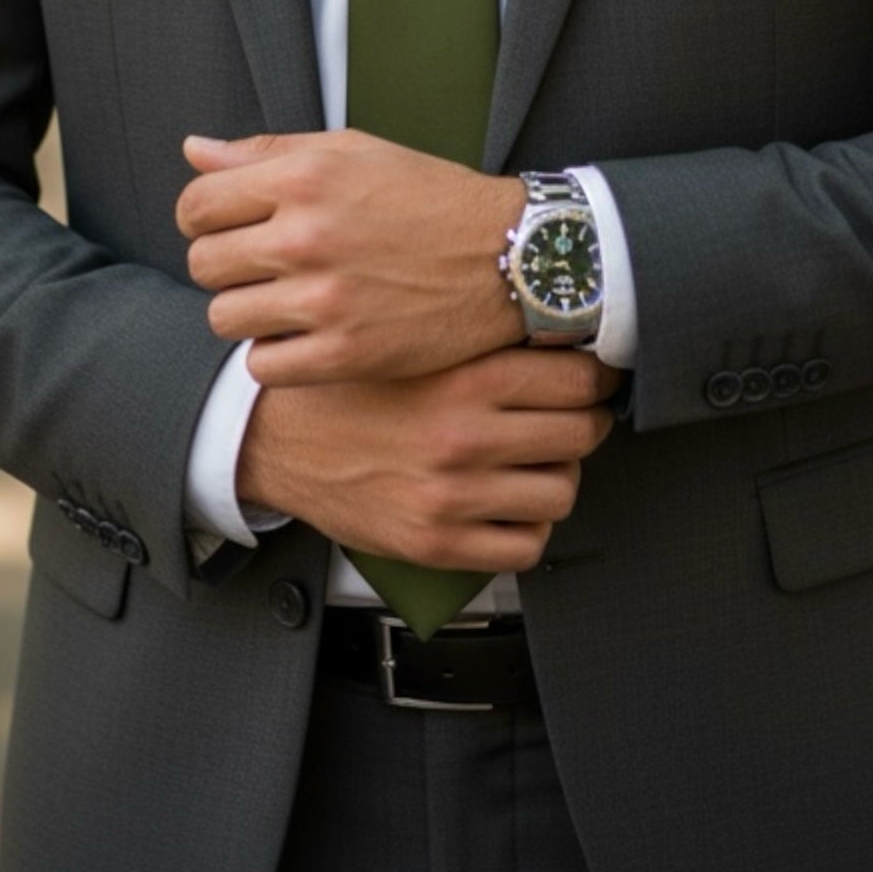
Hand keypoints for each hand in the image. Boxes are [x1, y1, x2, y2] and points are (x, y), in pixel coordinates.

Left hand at [176, 128, 528, 385]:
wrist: (509, 255)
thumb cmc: (430, 198)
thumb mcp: (354, 152)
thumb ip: (267, 152)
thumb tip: (194, 150)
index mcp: (304, 178)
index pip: (197, 203)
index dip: (205, 216)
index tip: (230, 226)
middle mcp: (306, 236)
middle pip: (203, 263)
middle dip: (225, 264)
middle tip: (264, 266)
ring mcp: (324, 300)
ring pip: (225, 317)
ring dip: (248, 311)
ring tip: (287, 301)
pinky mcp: (344, 354)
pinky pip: (261, 366)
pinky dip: (276, 355)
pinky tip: (305, 336)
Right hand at [236, 345, 622, 574]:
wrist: (275, 437)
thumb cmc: (347, 383)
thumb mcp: (412, 339)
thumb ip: (479, 336)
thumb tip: (552, 326)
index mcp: (463, 376)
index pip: (576, 379)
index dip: (596, 377)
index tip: (594, 376)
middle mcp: (464, 436)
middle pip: (579, 434)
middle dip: (585, 423)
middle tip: (574, 415)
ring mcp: (453, 495)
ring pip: (561, 492)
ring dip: (559, 475)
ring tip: (539, 459)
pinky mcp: (437, 543)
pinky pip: (525, 545)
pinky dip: (529, 525)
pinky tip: (512, 503)